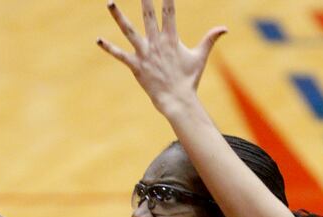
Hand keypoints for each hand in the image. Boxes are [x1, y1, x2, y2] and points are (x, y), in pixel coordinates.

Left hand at [97, 0, 226, 113]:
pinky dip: (109, 48)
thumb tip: (225, 28)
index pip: (169, 11)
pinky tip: (98, 40)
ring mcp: (144, 53)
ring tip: (109, 2)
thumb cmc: (189, 79)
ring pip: (129, 30)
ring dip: (118, 16)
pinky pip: (120, 55)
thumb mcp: (200, 57)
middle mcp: (156, 43)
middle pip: (148, 15)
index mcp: (171, 38)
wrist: (177, 100)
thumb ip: (210, 40)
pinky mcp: (136, 65)